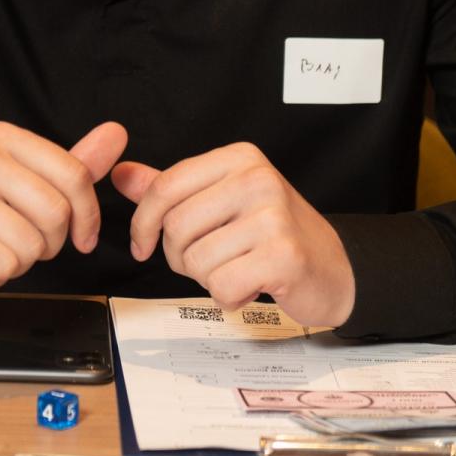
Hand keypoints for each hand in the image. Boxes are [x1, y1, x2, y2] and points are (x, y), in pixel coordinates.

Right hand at [0, 121, 127, 302]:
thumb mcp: (24, 186)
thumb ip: (72, 164)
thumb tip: (117, 133)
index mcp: (1, 137)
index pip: (74, 174)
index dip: (87, 217)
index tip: (79, 236)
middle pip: (56, 212)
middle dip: (49, 244)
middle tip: (21, 242)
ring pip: (31, 244)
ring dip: (21, 262)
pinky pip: (4, 265)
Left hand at [114, 142, 354, 326]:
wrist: (335, 269)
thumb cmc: (273, 235)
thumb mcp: (220, 200)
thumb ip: (169, 188)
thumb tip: (120, 174)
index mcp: (238, 159)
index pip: (165, 188)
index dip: (144, 223)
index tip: (143, 245)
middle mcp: (257, 179)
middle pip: (176, 227)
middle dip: (180, 257)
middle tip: (210, 261)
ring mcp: (273, 216)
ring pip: (196, 260)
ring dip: (208, 278)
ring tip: (237, 269)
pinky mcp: (283, 255)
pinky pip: (221, 284)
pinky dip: (228, 296)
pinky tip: (251, 286)